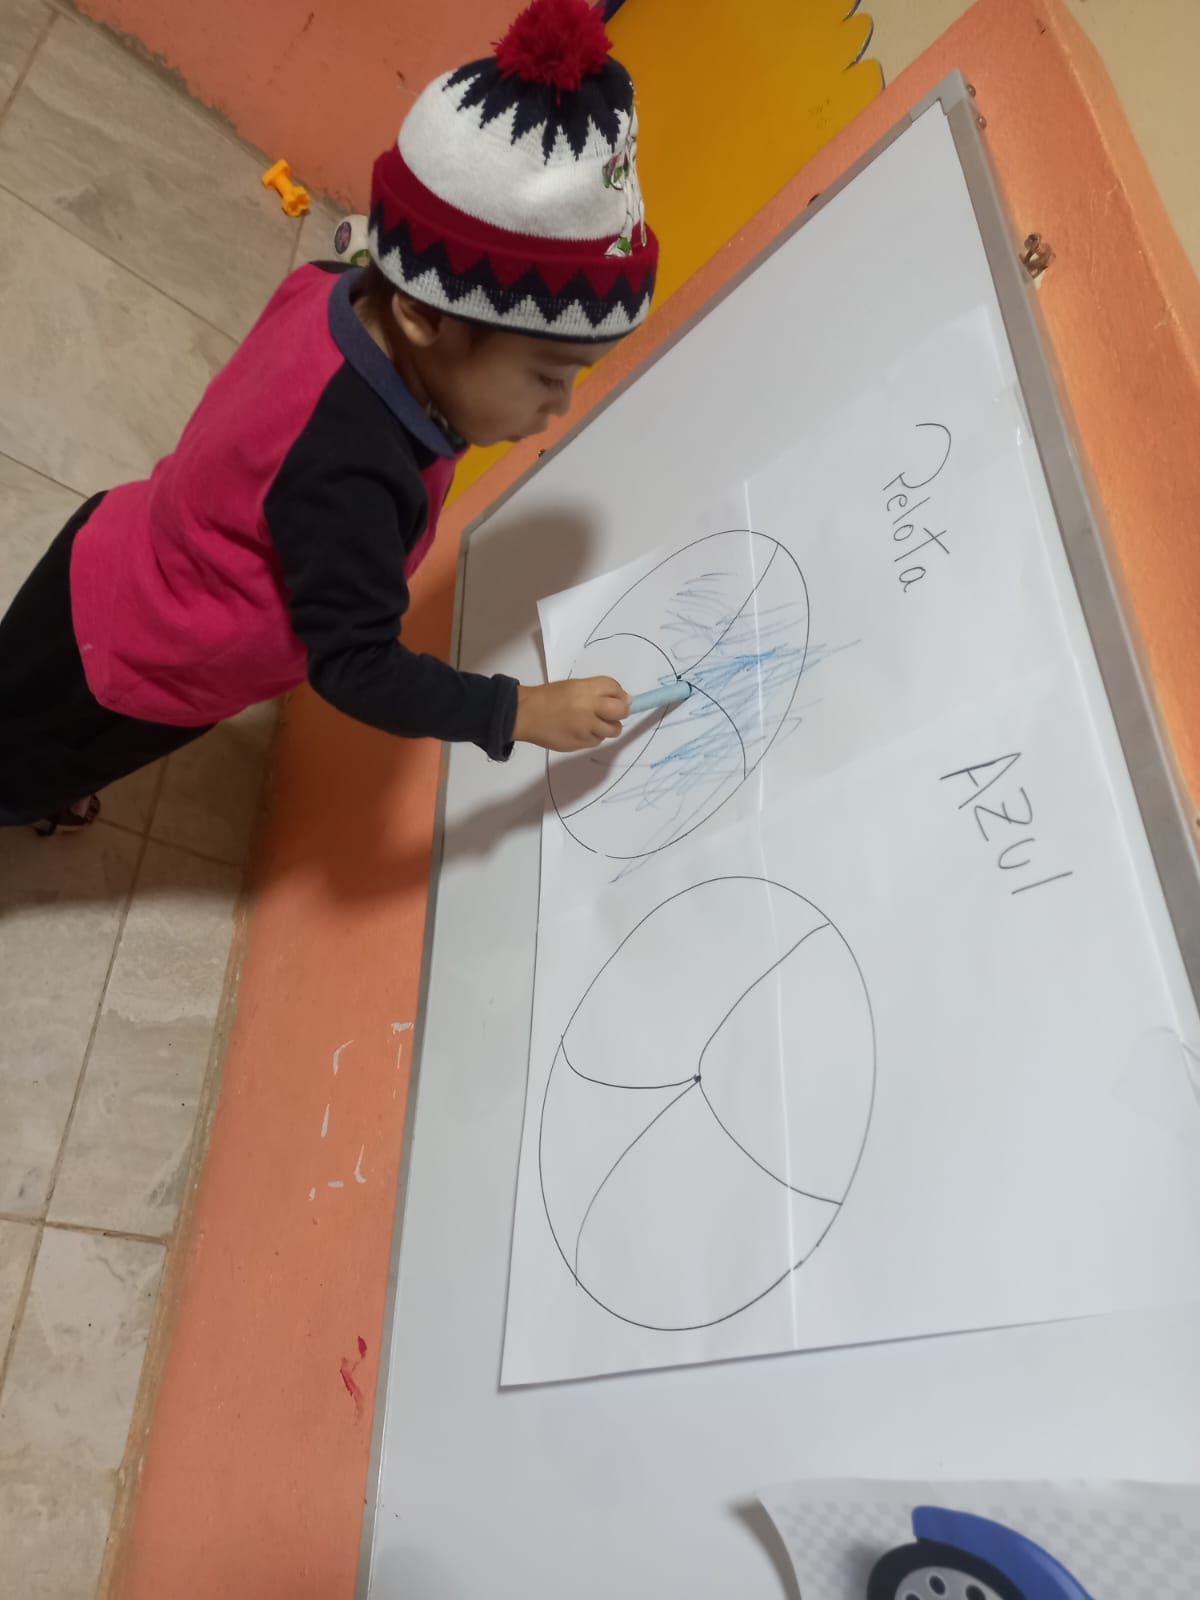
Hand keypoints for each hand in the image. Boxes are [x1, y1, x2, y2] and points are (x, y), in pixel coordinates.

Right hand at [514, 677, 631, 751]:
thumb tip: (625, 699)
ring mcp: (586, 728)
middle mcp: (589, 708)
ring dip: (609, 726)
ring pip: (613, 730)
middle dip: (621, 711)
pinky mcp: (580, 743)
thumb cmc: (548, 697)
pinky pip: (597, 741)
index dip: (620, 694)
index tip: (618, 698)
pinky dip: (594, 736)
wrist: (525, 714)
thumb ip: (597, 691)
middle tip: (614, 712)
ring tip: (595, 723)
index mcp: (586, 689)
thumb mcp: (573, 686)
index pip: (615, 689)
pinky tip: (582, 731)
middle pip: (621, 711)